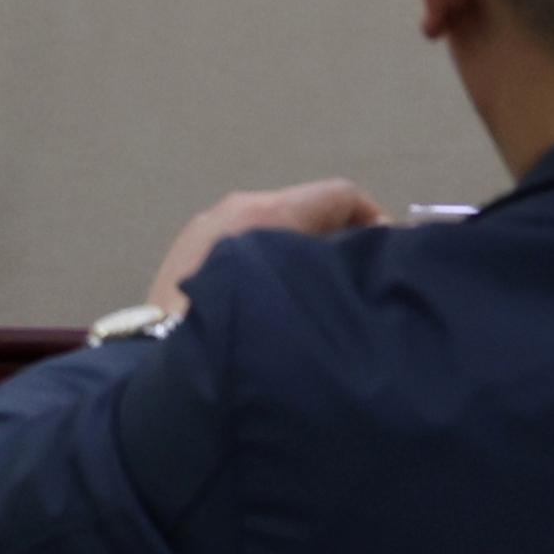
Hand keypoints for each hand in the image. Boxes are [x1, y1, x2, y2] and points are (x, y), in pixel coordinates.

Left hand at [145, 179, 388, 317]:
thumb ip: (344, 270)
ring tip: (314, 300)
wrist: (166, 358)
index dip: (376, 221)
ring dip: (300, 253)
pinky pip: (242, 245)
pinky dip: (267, 263)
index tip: (387, 260)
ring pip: (272, 227)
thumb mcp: (311, 295)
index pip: (341, 195)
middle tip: (354, 285)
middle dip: (338, 239)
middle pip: (306, 209)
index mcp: (269, 210)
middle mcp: (237, 206)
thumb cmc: (250, 327)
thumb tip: (369, 263)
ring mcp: (206, 225)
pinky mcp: (185, 250)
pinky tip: (271, 305)